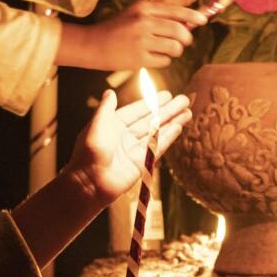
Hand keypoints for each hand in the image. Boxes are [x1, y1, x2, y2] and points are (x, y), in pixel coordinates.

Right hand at [59, 1, 208, 70]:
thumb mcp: (135, 14)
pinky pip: (165, 61)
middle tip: (183, 43)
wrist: (92, 45)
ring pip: (175, 48)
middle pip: (180, 31)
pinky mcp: (139, 58)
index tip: (203, 21)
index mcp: (143, 8)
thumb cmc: (117, 29)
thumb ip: (159, 16)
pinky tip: (152, 58)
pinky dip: (163, 61)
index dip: (193, 16)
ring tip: (165, 50)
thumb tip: (189, 23)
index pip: (176, 11)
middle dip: (186, 39)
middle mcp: (143, 22)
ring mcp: (141, 40)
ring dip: (175, 51)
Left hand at [64, 89, 191, 205]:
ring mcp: (135, 149)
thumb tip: (110, 92)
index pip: (137, 111)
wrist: (89, 184)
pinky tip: (179, 127)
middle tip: (184, 100)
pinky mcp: (142, 162)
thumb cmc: (89, 153)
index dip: (152, 102)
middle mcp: (126, 136)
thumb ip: (106, 108)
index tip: (167, 95)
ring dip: (172, 121)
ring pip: (157, 132)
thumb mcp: (96, 125)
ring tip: (188, 112)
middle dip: (167, 110)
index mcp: (114, 125)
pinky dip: (169, 136)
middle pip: (151, 120)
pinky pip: (158, 147)